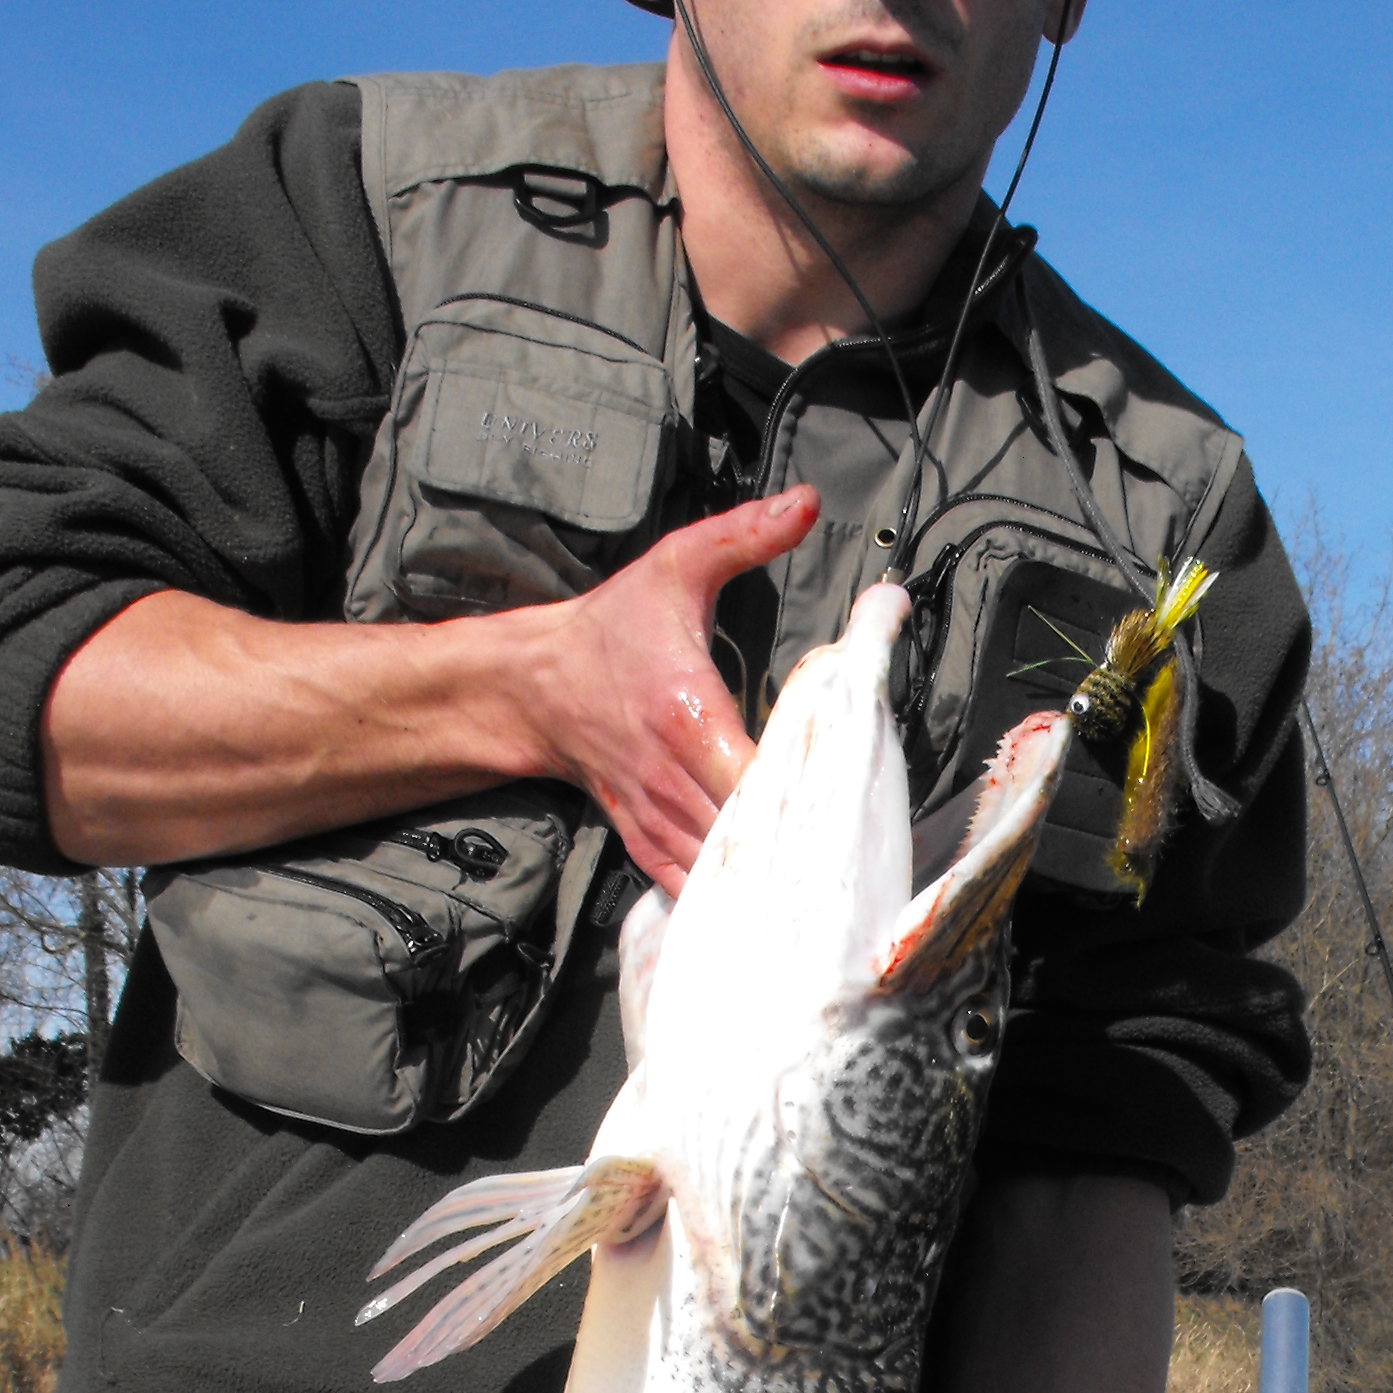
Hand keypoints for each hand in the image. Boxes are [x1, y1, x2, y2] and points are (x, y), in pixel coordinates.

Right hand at [513, 486, 820, 892]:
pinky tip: (772, 886)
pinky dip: (732, 890)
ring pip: (724, 869)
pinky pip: (695, 884)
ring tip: (825, 867)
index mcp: (688, 713)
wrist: (537, 687)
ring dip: (772, 870)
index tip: (847, 783)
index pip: (756, 773)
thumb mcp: (676, 566)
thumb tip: (807, 502)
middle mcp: (672, 776)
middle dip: (801, 838)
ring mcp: (658, 816)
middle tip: (856, 836)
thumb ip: (744, 535)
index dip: (804, 786)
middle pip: (750, 832)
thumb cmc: (614, 628)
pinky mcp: (649, 841)